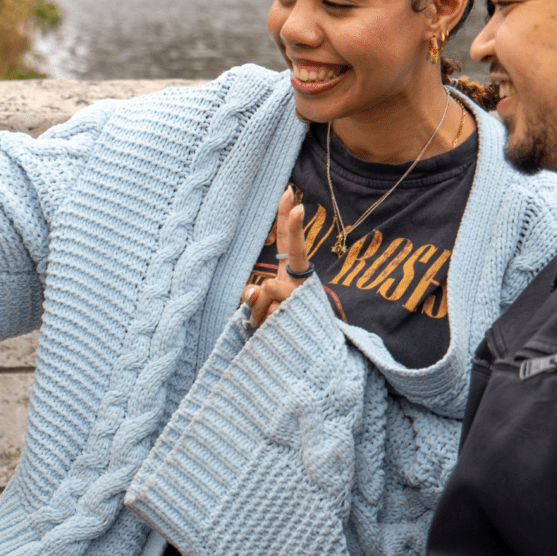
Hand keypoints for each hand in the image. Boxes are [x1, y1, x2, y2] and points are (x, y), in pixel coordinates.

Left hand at [241, 186, 310, 326]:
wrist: (300, 364)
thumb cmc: (274, 332)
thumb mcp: (257, 311)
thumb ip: (253, 299)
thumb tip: (258, 289)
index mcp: (290, 277)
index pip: (288, 243)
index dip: (287, 219)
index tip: (288, 192)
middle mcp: (300, 284)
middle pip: (298, 252)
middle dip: (296, 228)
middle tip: (298, 205)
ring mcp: (302, 299)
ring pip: (270, 288)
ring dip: (259, 309)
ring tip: (266, 324)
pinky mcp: (301, 314)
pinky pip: (271, 310)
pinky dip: (263, 322)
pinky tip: (272, 331)